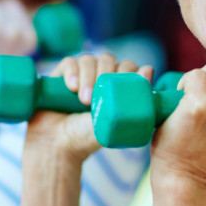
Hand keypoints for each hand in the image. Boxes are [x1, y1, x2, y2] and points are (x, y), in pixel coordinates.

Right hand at [25, 54, 152, 165]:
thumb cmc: (87, 137)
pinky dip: (72, 72)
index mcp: (116, 88)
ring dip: (88, 76)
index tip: (120, 87)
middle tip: (96, 97)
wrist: (56, 146)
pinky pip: (69, 62)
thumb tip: (149, 70)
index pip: (127, 67)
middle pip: (108, 59)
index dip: (126, 71)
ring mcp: (80, 75)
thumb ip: (129, 99)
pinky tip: (71, 87)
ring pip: (89, 59)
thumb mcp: (111, 121)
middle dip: (105, 73)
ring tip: (83, 100)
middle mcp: (99, 78)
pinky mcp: (61, 75)